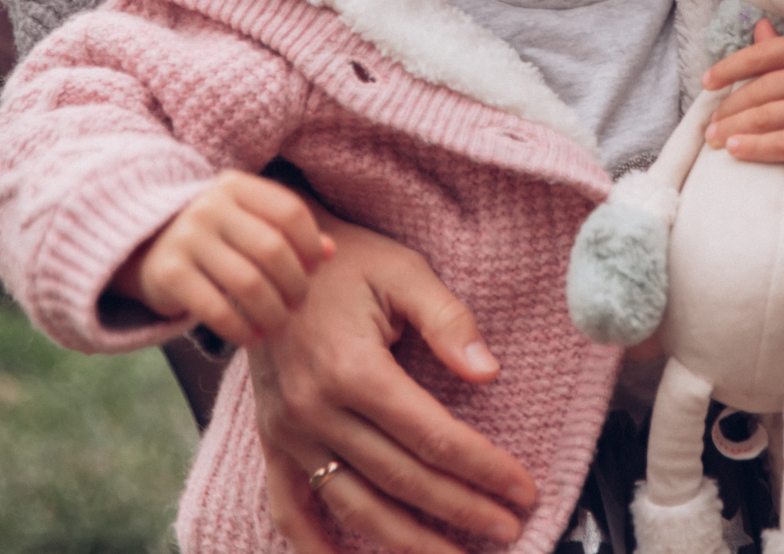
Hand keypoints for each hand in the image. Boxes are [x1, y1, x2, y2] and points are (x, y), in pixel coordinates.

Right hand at [111, 169, 329, 344]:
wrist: (144, 248)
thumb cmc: (214, 237)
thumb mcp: (247, 222)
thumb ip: (288, 232)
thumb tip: (330, 251)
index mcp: (234, 185)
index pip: (290, 212)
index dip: (310, 245)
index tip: (313, 269)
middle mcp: (209, 206)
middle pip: (273, 250)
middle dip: (295, 285)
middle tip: (297, 304)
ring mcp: (186, 238)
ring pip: (249, 284)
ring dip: (272, 313)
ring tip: (278, 324)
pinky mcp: (168, 274)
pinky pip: (217, 310)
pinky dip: (242, 330)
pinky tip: (252, 337)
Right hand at [251, 209, 538, 553]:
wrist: (261, 259)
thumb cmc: (341, 261)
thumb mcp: (402, 270)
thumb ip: (448, 320)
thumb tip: (489, 373)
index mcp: (353, 368)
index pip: (433, 437)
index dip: (484, 469)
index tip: (523, 490)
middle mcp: (316, 410)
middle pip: (403, 480)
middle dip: (463, 510)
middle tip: (509, 529)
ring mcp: (289, 432)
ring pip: (355, 506)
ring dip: (408, 542)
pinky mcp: (271, 440)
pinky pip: (289, 507)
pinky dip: (314, 545)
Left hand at [705, 22, 783, 194]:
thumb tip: (756, 31)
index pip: (759, 55)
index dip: (727, 70)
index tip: (707, 83)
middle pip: (757, 92)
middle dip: (727, 109)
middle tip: (708, 123)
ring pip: (766, 119)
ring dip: (733, 130)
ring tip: (715, 139)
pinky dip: (756, 148)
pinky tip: (736, 151)